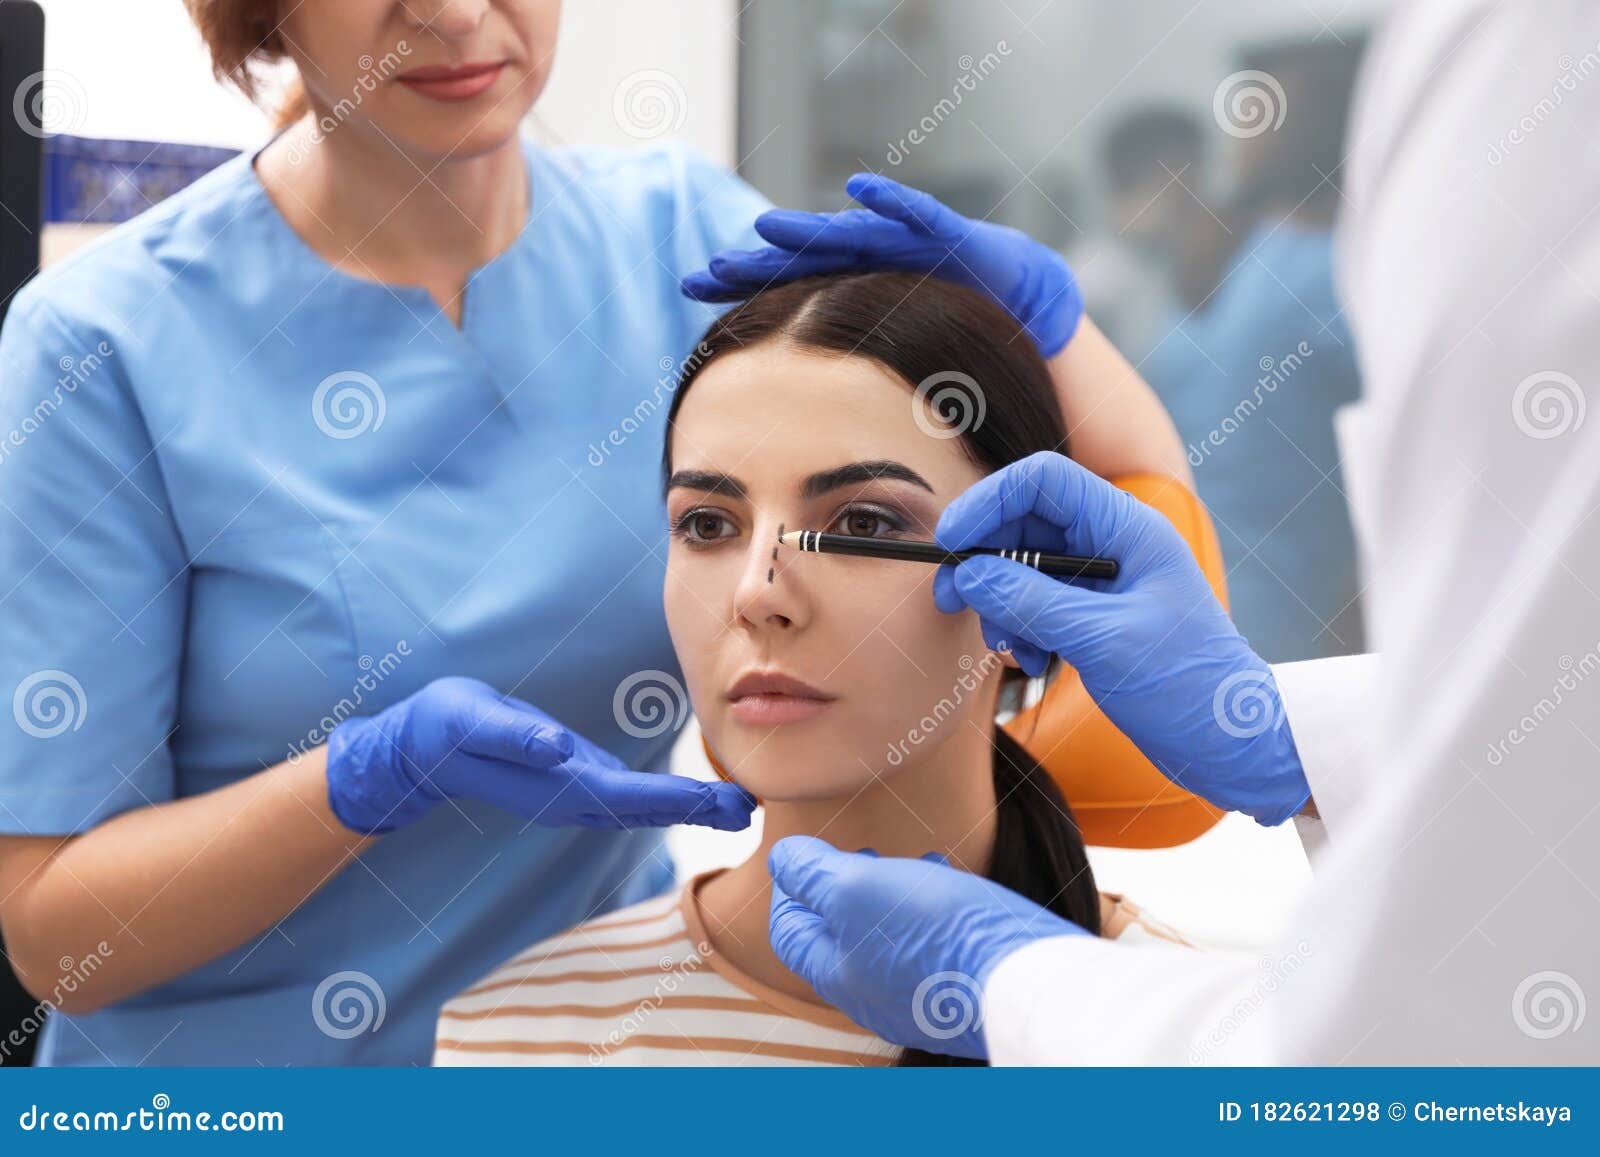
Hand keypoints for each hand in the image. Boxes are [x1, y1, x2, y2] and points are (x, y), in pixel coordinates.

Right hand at [325, 676, 755, 834]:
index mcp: (555, 786)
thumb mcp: (471, 723)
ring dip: (691, 808)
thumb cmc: (445, 728)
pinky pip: (632, 796)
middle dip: (700, 810)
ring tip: (740, 807)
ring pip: (643, 807)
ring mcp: (575, 794)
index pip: (629, 796)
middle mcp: (572, 799)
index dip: (679, 799)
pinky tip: (697, 795)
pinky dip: (669, 797)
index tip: (723, 801)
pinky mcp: (575, 781)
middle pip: (647, 809)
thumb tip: (557, 747)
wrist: (421, 748)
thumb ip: (514, 737)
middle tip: (753, 810)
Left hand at [681, 173, 1083, 356]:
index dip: (738, 282)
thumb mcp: (890, 361)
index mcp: (847, 288)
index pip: (781, 282)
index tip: (689, 286)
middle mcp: (867, 259)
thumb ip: (849, 381)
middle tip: (709, 268)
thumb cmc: (949, 331)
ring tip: (766, 228)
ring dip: (808, 230)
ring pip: (847, 235)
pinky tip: (860, 187)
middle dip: (756, 261)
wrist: (1019, 301)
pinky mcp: (946, 234)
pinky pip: (916, 215)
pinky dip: (890, 199)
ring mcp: (903, 243)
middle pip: (800, 257)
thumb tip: (801, 428)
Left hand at [767, 836, 1084, 1059]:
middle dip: (843, 887)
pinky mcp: (958, 991)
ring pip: (886, 937)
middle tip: (864, 853)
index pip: (790, 933)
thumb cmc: (934, 933)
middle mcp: (872, 997)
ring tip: (913, 862)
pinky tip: (949, 884)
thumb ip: (812, 874)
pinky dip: (927, 910)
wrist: (1024, 983)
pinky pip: (927, 946)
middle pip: (838, 936)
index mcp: (837, 976)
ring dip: (890, 893)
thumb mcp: (857, 888)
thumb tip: (782, 860)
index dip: (789, 888)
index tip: (807, 855)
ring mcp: (917, 999)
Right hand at [932, 451, 1310, 825]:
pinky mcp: (1093, 614)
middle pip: (1024, 523)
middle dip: (985, 561)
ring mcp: (1102, 580)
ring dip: (1002, 604)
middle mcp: (1112, 544)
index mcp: (1127, 529)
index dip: (989, 501)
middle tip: (952, 601)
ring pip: (1023, 566)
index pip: (1043, 481)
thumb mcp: (1102, 641)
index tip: (952, 542)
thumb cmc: (1188, 686)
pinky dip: (1020, 628)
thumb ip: (1031, 602)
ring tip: (1010, 649)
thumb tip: (968, 575)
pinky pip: (1035, 602)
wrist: (1228, 742)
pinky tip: (1032, 662)